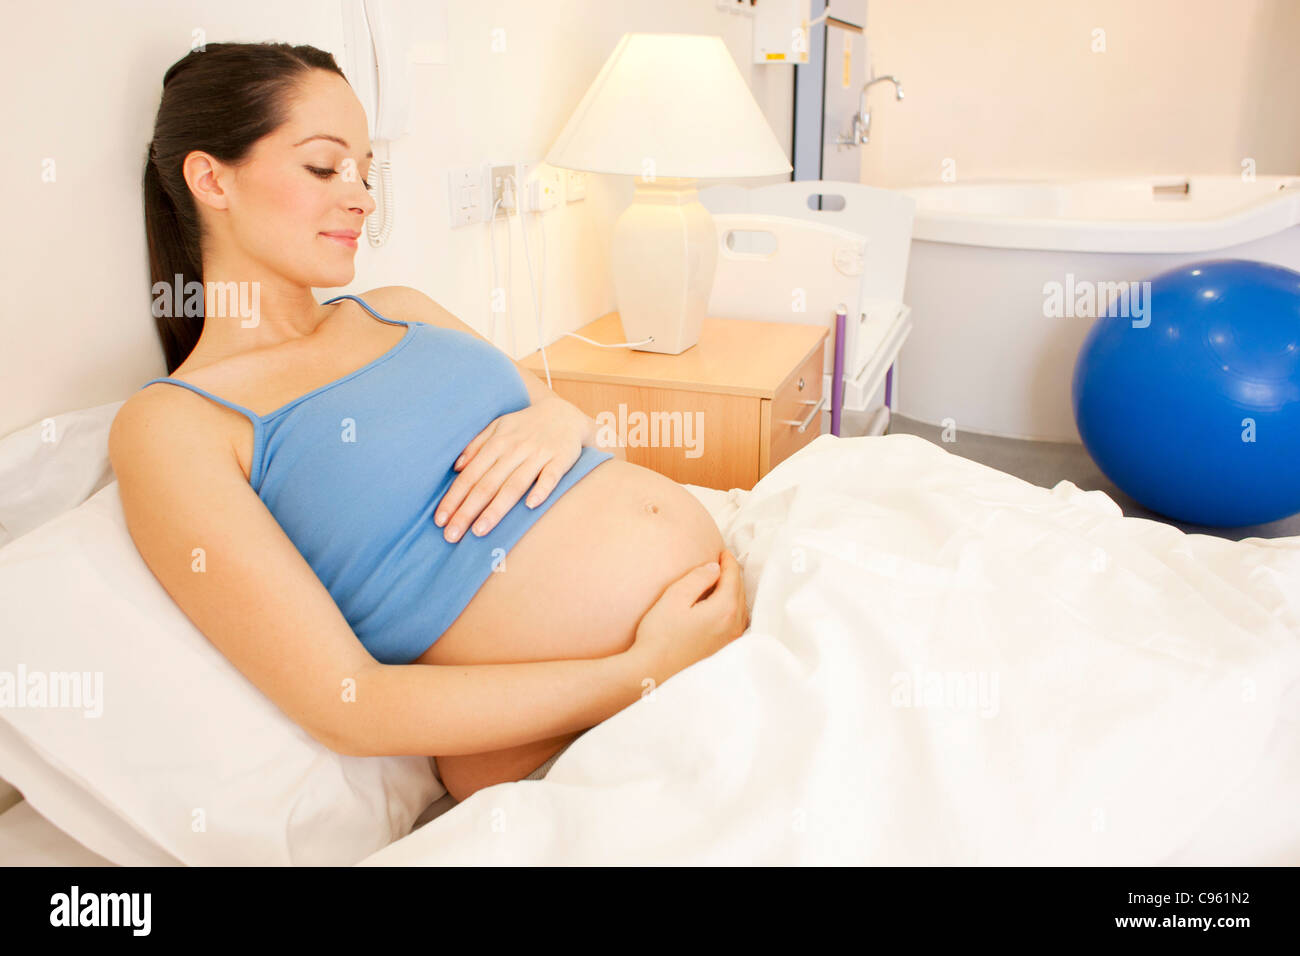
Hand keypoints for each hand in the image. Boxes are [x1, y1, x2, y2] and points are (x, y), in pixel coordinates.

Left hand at [434, 398, 587, 541]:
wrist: (565, 414)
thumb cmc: (526, 426)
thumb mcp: (498, 427)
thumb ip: (477, 445)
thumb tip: (457, 467)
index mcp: (497, 443)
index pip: (470, 476)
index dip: (453, 498)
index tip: (440, 521)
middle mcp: (514, 450)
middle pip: (487, 485)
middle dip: (467, 511)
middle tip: (451, 535)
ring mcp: (538, 455)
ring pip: (514, 485)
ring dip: (496, 509)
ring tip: (479, 531)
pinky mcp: (560, 459)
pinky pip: (550, 476)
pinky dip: (541, 490)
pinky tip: (531, 506)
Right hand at [627, 549, 748, 686]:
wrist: (652, 671)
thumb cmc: (660, 634)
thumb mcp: (675, 597)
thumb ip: (697, 578)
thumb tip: (715, 568)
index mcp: (724, 609)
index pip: (733, 577)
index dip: (728, 561)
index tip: (721, 552)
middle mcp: (733, 626)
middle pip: (740, 592)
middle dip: (733, 575)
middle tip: (722, 563)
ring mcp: (730, 641)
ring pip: (741, 608)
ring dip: (734, 592)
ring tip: (721, 582)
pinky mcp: (723, 652)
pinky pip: (736, 623)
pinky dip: (733, 609)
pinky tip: (721, 608)